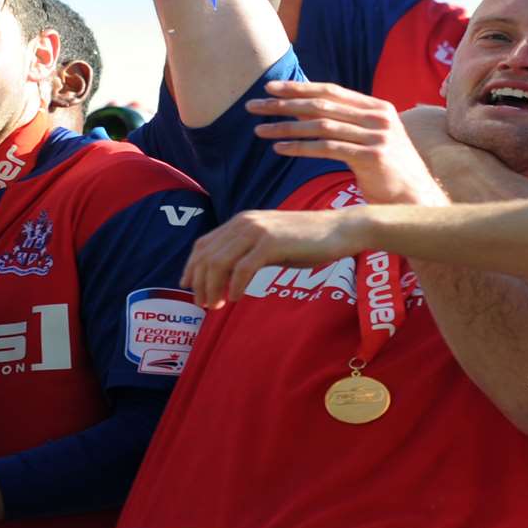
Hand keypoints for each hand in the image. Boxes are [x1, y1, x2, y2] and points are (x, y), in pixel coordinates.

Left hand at [181, 208, 366, 306]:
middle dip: (200, 283)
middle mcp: (245, 222)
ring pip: (220, 262)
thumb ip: (247, 253)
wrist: (339, 230)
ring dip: (214, 288)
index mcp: (242, 221)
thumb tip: (226, 277)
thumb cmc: (307, 240)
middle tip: (204, 305)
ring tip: (217, 305)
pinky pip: (243, 269)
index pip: (204, 244)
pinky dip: (236, 286)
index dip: (192, 267)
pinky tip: (236, 299)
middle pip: (207, 255)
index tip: (189, 288)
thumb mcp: (270, 244)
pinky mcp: (271, 243)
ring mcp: (258, 231)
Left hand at [247, 79, 445, 204]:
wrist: (417, 201)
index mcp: (378, 108)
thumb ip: (350, 124)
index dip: (299, 87)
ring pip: (321, 125)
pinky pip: (327, 148)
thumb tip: (312, 112)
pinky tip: (279, 149)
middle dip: (284, 104)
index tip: (270, 88)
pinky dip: (300, 147)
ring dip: (286, 127)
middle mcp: (378, 117)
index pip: (331, 90)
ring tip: (260, 130)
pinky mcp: (372, 157)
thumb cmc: (389, 174)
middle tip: (254, 106)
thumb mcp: (373, 140)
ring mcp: (377, 136)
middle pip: (322, 104)